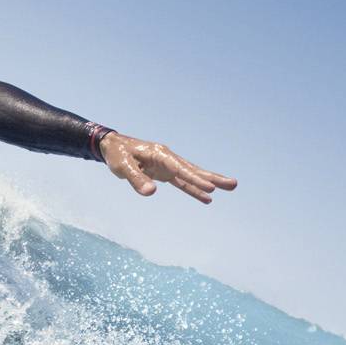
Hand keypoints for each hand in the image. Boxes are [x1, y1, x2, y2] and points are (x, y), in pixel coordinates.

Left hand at [97, 131, 235, 203]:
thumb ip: (137, 179)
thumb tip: (151, 193)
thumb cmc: (117, 154)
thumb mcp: (123, 167)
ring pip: (192, 175)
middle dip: (213, 178)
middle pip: (194, 170)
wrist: (111, 146)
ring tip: (230, 187)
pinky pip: (183, 182)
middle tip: (234, 184)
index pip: (180, 169)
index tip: (210, 188)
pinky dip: (194, 189)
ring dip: (209, 182)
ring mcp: (168, 165)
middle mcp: (168, 158)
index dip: (195, 179)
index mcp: (160, 154)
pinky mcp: (165, 173)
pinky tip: (207, 198)